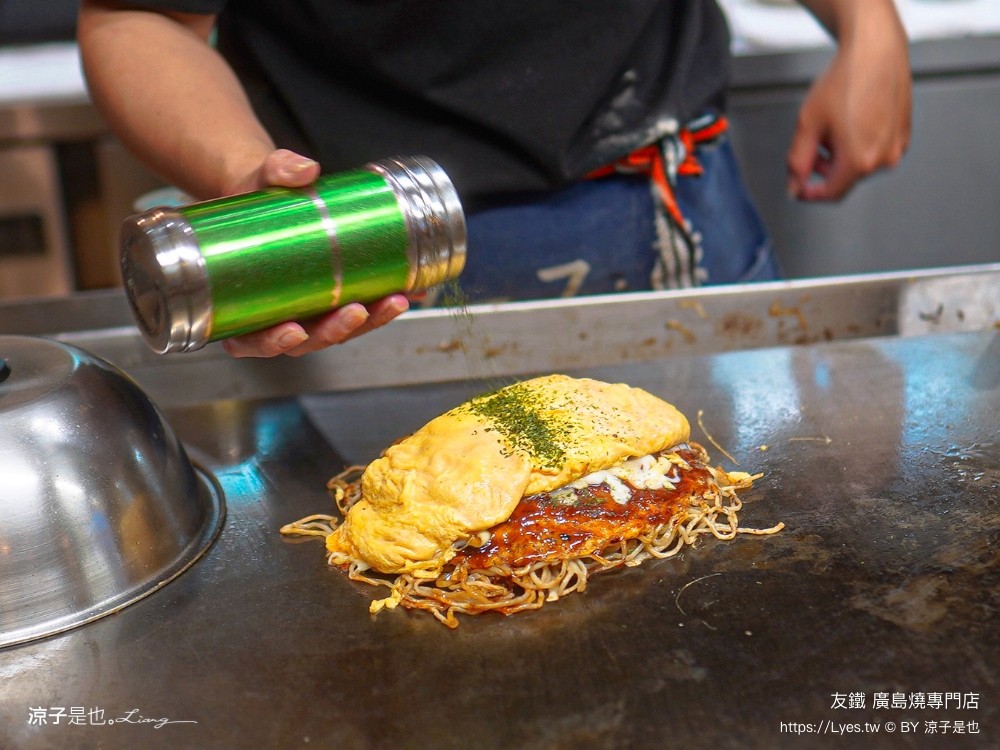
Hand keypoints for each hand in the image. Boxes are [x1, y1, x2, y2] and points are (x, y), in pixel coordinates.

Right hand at [220, 148, 408, 356]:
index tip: (292, 330)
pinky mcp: (335, 298)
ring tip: (393, 301)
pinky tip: (408, 292)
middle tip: (356, 311)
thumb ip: (277, 170)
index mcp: (241, 303)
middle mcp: (276, 315)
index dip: (271, 343)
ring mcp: (309, 310)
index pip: (252, 340)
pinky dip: (383, 304)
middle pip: (307, 341)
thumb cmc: (252, 198)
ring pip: (339, 330)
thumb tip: (305, 169)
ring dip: (370, 321)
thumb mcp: (258, 181)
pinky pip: (361, 309)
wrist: (268, 194)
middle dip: (335, 330)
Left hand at [786, 2, 910, 200]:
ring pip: (860, 163)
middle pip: (844, 177)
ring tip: (834, 124)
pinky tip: (853, 117)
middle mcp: (884, 158)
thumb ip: (798, 161)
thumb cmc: (845, 82)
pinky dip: (859, 142)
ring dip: (842, 153)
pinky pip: (876, 148)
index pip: (830, 193)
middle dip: (825, 166)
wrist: (875, 50)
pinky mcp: (904, 133)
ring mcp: (898, 146)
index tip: (798, 187)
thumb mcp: (808, 124)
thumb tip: (794, 187)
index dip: (809, 193)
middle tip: (814, 141)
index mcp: (860, 161)